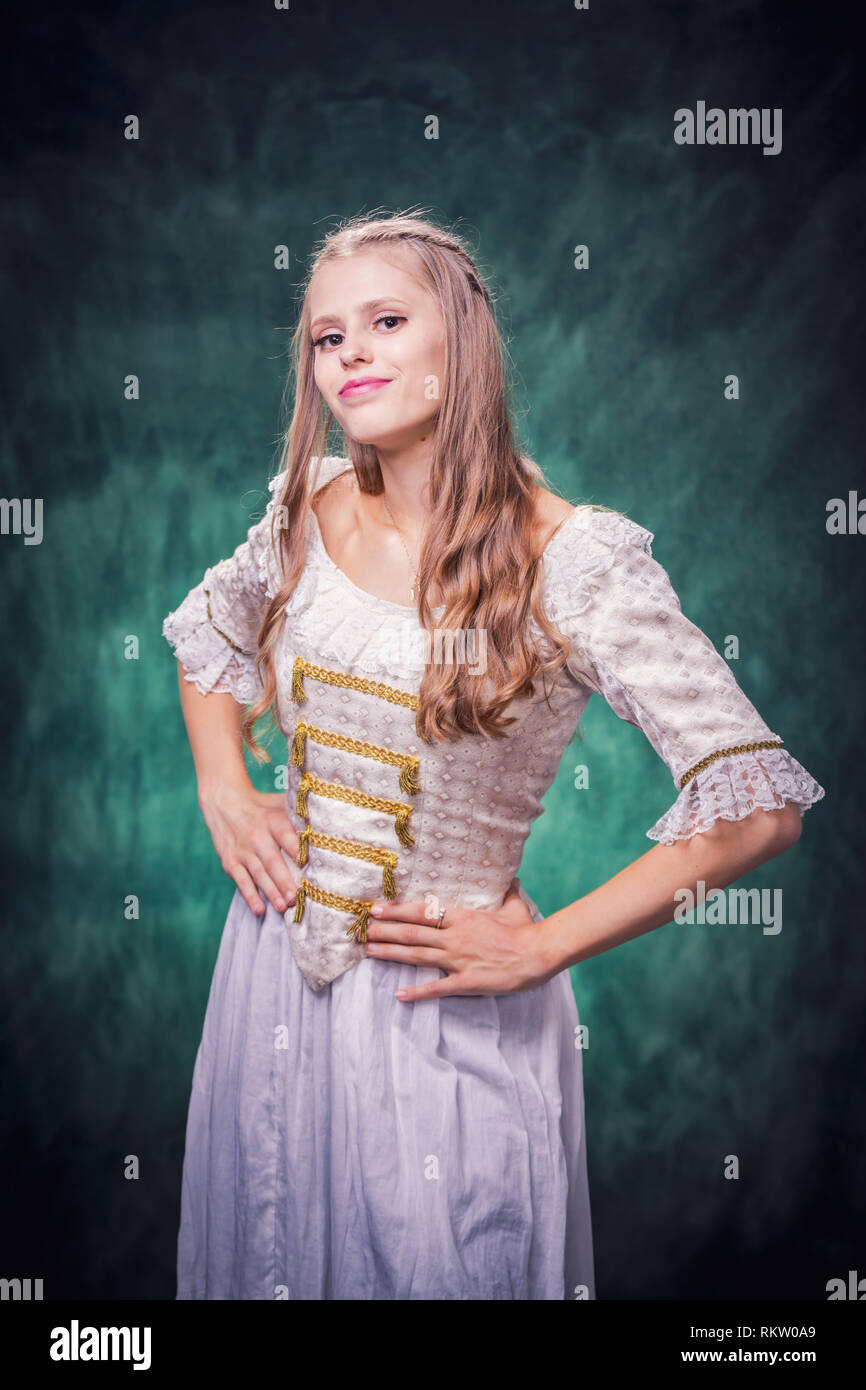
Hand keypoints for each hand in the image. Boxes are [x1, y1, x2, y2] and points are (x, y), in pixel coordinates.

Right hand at [198, 782, 298, 915]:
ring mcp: (242, 850)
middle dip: (284, 880)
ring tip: (284, 907)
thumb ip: (300, 814)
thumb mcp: (279, 803)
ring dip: (271, 892)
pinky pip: (241, 881)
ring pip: (258, 874)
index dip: (294, 847)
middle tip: (296, 897)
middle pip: (272, 860)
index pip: (284, 834)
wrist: (224, 803)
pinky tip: (259, 909)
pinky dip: (250, 896)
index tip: (305, 861)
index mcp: (272, 820)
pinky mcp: (230, 862)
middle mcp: (257, 836)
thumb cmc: (262, 807)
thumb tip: (329, 821)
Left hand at [363, 877, 557, 1001]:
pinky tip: (399, 995)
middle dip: (385, 931)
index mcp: (462, 917)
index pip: (421, 911)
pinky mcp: (466, 982)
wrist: (539, 953)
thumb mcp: (513, 905)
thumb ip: (505, 891)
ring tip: (369, 952)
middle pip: (412, 933)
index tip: (376, 909)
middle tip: (362, 931)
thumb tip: (510, 877)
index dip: (396, 910)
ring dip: (391, 953)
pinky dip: (417, 992)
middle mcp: (454, 937)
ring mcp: (458, 960)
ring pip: (417, 955)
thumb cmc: (526, 929)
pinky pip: (437, 988)